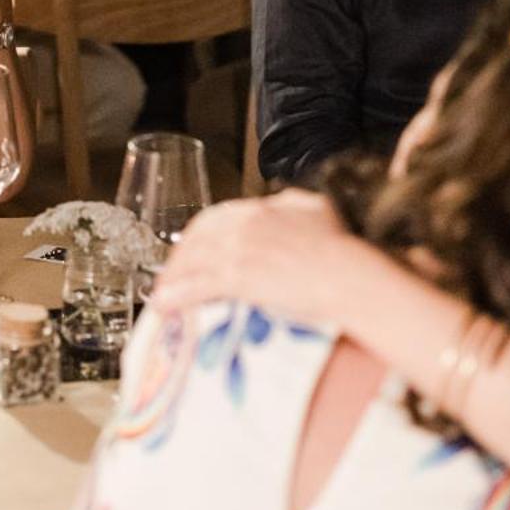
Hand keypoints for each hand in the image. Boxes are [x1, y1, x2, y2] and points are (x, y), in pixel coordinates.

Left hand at [149, 190, 351, 326]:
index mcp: (258, 209)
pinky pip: (198, 285)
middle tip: (170, 277)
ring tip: (160, 296)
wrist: (348, 275)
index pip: (214, 219)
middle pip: (197, 238)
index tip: (189, 253)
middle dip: (179, 259)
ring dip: (172, 279)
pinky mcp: (239, 278)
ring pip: (194, 261)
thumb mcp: (315, 209)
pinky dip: (177, 295)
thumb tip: (281, 203)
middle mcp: (242, 225)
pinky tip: (165, 305)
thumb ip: (291, 204)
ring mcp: (239, 250)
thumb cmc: (340, 246)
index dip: (196, 238)